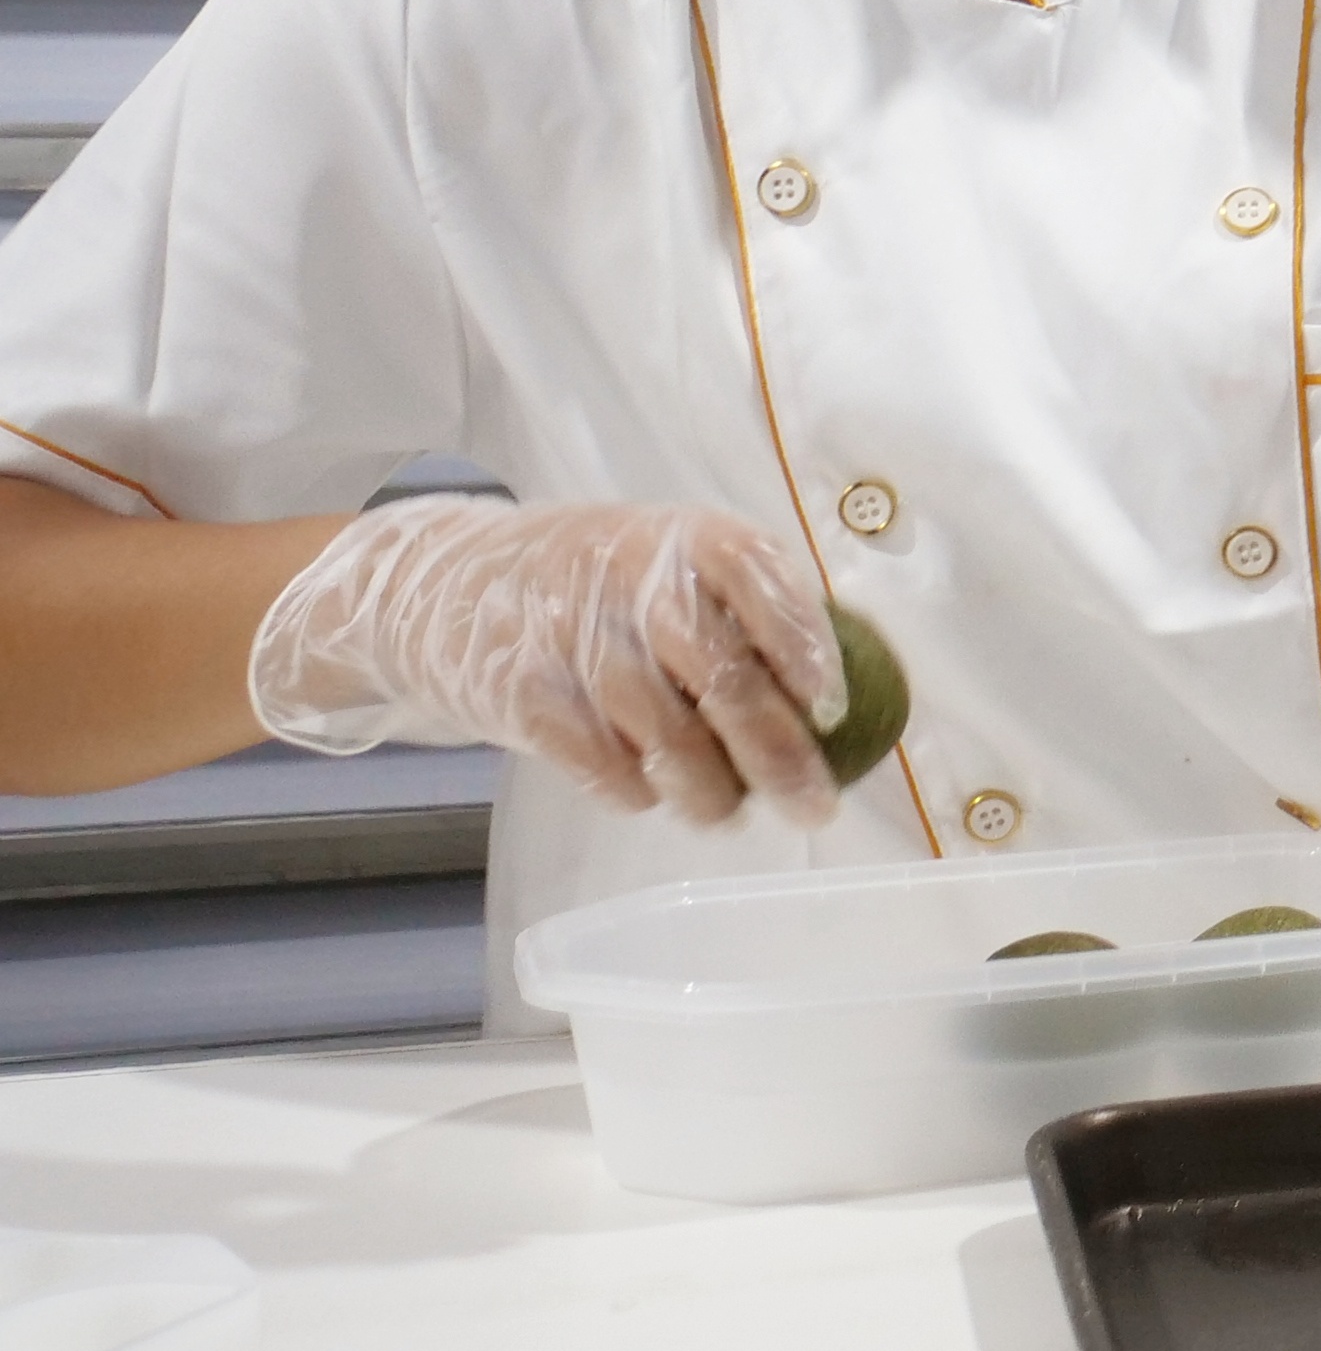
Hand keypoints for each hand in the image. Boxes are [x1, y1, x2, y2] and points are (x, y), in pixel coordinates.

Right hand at [249, 497, 842, 826]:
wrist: (449, 580)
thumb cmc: (598, 579)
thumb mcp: (672, 558)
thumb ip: (744, 608)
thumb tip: (842, 703)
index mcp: (691, 538)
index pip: (768, 590)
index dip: (807, 656)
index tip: (832, 714)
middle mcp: (635, 578)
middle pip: (726, 680)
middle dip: (778, 757)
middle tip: (813, 807)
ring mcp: (574, 634)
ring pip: (668, 737)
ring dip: (709, 791)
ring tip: (725, 811)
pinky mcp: (523, 690)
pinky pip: (602, 763)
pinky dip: (634, 790)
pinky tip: (647, 792)